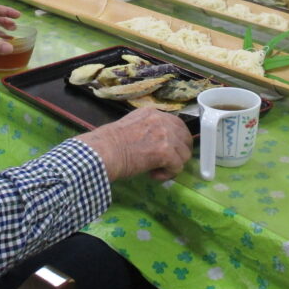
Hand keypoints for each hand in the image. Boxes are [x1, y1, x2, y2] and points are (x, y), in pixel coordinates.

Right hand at [76, 108, 192, 180]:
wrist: (104, 151)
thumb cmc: (109, 143)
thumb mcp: (131, 126)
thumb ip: (148, 129)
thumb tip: (156, 143)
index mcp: (152, 113)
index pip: (176, 123)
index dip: (176, 139)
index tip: (169, 150)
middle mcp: (161, 120)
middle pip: (185, 137)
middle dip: (180, 151)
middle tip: (168, 162)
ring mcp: (165, 135)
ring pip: (184, 154)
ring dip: (172, 165)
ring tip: (155, 170)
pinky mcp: (166, 152)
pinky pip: (178, 166)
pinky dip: (167, 174)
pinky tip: (153, 175)